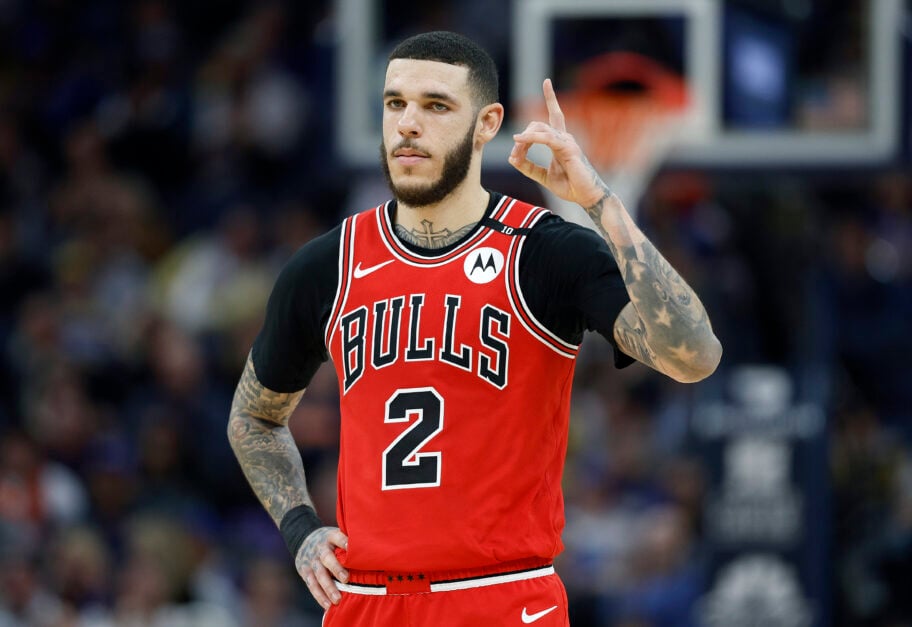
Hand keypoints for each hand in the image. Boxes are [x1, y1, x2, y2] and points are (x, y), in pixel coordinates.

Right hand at [294, 526, 348, 609]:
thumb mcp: (337, 536)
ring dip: (328, 587)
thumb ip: (350, 543)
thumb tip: (374, 553)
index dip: (343, 542)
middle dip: (336, 568)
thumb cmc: (331, 542)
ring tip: (337, 600)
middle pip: (327, 558)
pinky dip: (320, 596)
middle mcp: (320, 549)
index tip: (350, 547)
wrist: (305, 541)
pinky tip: (327, 605)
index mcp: (330, 537)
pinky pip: (312, 585)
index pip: (337, 537)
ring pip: (319, 574)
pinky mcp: (306, 573)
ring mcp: (312, 561)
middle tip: (346, 579)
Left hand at [509, 78, 607, 208]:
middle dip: (523, 136)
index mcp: (560, 141)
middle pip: (538, 123)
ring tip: (516, 152)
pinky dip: (531, 138)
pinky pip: (546, 138)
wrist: (587, 197)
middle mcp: (564, 137)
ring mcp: (567, 141)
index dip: (552, 97)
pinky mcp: (568, 149)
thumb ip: (528, 167)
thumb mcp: (542, 176)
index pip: (555, 114)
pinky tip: (520, 140)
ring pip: (540, 129)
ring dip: (524, 140)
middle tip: (515, 155)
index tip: (546, 81)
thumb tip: (511, 157)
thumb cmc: (570, 186)